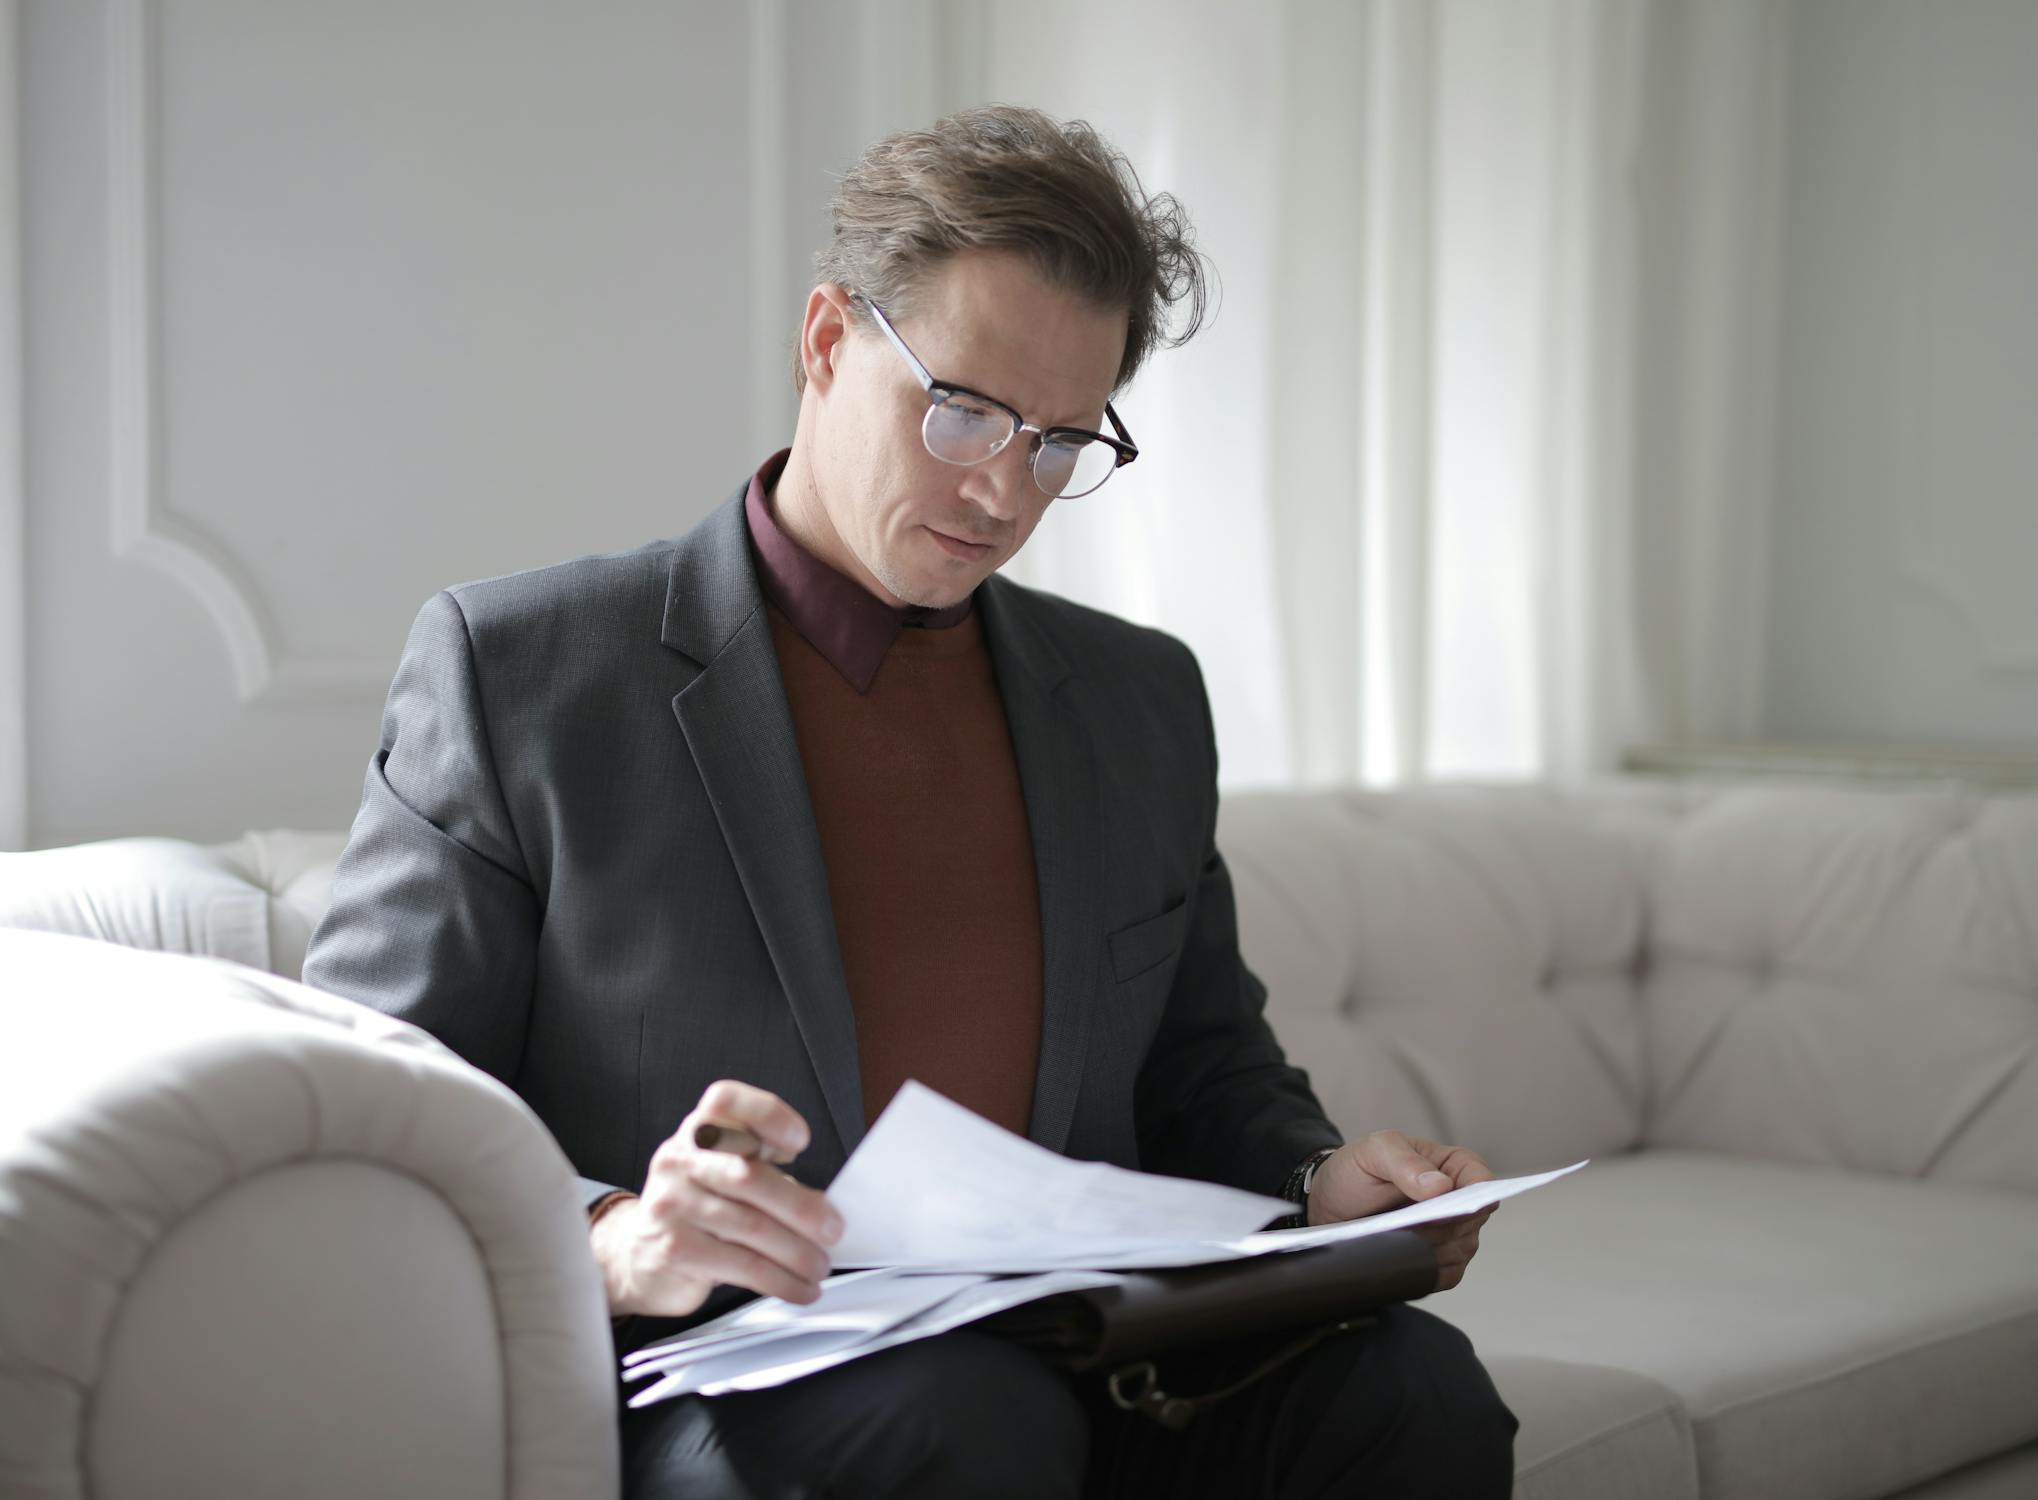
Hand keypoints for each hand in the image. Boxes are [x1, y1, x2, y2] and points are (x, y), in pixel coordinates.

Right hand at [591, 1080, 845, 1318]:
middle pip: (748, 1175)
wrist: (637, 1253)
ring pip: (750, 1227)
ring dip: (797, 1253)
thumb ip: (765, 1171)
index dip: (766, 1114)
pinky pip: (741, 1265)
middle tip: (833, 1230)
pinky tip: (799, 1287)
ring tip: (820, 1265)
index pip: (725, 1100)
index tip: (800, 1141)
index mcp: (700, 1130)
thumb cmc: (699, 1206)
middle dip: (801, 1207)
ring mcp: (671, 1204)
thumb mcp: (724, 1172)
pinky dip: (780, 1280)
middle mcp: (680, 1160)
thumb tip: (823, 1206)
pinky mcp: (674, 1249)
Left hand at [1305, 1131, 1496, 1292]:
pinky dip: (1425, 1269)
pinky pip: (1447, 1274)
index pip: (1481, 1180)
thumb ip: (1405, 1163)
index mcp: (1452, 1166)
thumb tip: (1441, 1186)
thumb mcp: (1373, 1152)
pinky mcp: (1441, 1263)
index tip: (1446, 1207)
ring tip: (1394, 1237)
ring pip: (1461, 1250)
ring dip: (1428, 1247)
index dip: (1472, 1195)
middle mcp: (1459, 1201)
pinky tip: (1399, 1257)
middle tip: (1405, 1224)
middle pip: (1472, 1220)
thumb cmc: (1357, 1172)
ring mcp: (1454, 1235)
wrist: (1331, 1205)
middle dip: (1440, 1225)